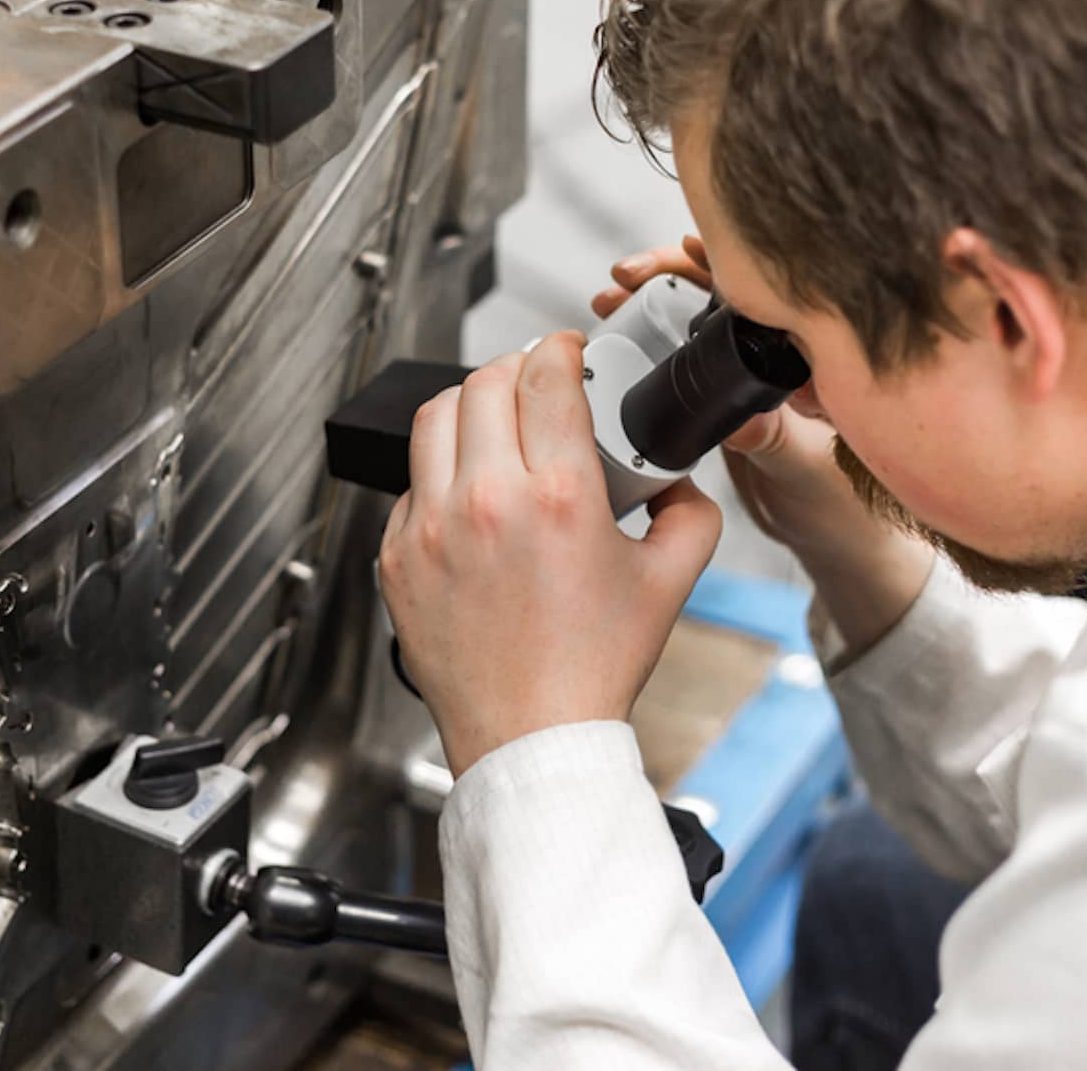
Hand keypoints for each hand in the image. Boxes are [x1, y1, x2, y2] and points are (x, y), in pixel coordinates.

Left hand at [378, 332, 723, 776]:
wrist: (531, 737)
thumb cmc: (594, 667)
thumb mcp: (670, 581)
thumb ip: (690, 512)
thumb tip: (675, 477)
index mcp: (558, 497)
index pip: (546, 375)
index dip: (561, 349)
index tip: (568, 354)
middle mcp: (486, 501)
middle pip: (485, 382)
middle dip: (516, 369)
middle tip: (537, 384)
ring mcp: (431, 527)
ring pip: (436, 418)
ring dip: (471, 407)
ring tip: (497, 423)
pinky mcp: (396, 556)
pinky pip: (411, 483)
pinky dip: (441, 472)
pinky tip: (471, 493)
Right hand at [592, 237, 854, 551]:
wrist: (824, 541)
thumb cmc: (839, 506)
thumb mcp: (805, 471)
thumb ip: (774, 441)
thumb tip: (739, 421)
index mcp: (807, 352)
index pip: (763, 285)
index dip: (723, 258)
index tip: (683, 250)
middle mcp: (773, 352)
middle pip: (717, 287)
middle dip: (668, 271)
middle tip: (625, 277)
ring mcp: (741, 371)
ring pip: (689, 314)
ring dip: (647, 297)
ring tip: (609, 297)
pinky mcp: (715, 396)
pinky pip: (676, 352)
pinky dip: (642, 334)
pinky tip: (614, 325)